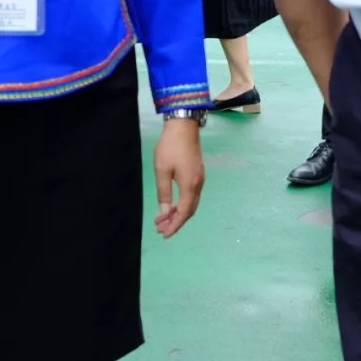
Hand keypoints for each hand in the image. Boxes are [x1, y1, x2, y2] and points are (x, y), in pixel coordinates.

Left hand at [154, 119, 204, 237]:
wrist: (184, 125)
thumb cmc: (170, 147)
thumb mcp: (162, 170)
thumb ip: (164, 193)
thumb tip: (165, 211)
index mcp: (190, 186)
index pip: (184, 213)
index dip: (174, 225)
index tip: (164, 234)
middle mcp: (198, 184)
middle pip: (190, 210)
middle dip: (176, 221)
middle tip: (160, 228)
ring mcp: (200, 178)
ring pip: (191, 203)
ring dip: (178, 212)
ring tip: (163, 218)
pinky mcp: (198, 172)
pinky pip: (192, 194)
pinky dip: (182, 203)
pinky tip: (172, 203)